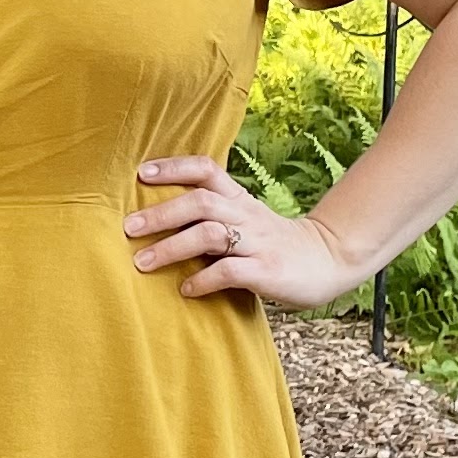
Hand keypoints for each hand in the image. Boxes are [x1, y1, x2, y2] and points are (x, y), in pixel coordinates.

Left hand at [125, 159, 371, 311]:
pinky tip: (186, 290)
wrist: (329, 261)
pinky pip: (229, 272)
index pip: (206, 170)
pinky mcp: (266, 271)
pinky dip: (203, 280)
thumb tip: (158, 217)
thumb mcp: (247, 219)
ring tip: (142, 262)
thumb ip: (213, 215)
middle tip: (129, 228)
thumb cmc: (276, 243)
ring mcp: (257, 243)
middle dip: (160, 213)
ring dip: (171, 247)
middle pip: (200, 202)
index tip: (141, 173)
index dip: (174, 167)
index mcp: (240, 199)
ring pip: (209, 234)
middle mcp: (246, 216)